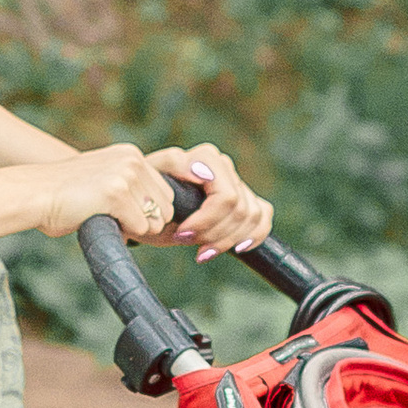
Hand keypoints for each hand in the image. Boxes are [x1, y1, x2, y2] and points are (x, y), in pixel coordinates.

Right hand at [37, 141, 178, 242]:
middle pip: (166, 207)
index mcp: (132, 154)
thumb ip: (132, 187)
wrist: (35, 194)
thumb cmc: (66, 195)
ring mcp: (126, 175)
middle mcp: (133, 160)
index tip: (124, 215)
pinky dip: (123, 233)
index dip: (148, 212)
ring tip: (106, 217)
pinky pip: (140, 227)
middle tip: (115, 219)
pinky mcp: (116, 193)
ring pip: (155, 220)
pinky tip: (101, 220)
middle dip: (146, 221)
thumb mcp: (105, 178)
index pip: (166, 193)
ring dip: (134, 228)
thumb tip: (161, 217)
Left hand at [148, 142, 275, 261]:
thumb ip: (176, 165)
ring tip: (202, 250)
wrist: (145, 208)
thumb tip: (203, 172)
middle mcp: (225, 167)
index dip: (207, 222)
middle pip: (240, 210)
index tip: (181, 235)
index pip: (226, 198)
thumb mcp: (149, 179)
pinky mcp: (246, 200)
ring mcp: (238, 183)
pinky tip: (236, 248)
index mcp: (206, 157)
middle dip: (213, 234)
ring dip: (228, 240)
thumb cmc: (143, 194)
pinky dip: (253, 236)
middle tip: (187, 243)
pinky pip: (263, 217)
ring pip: (252, 217)